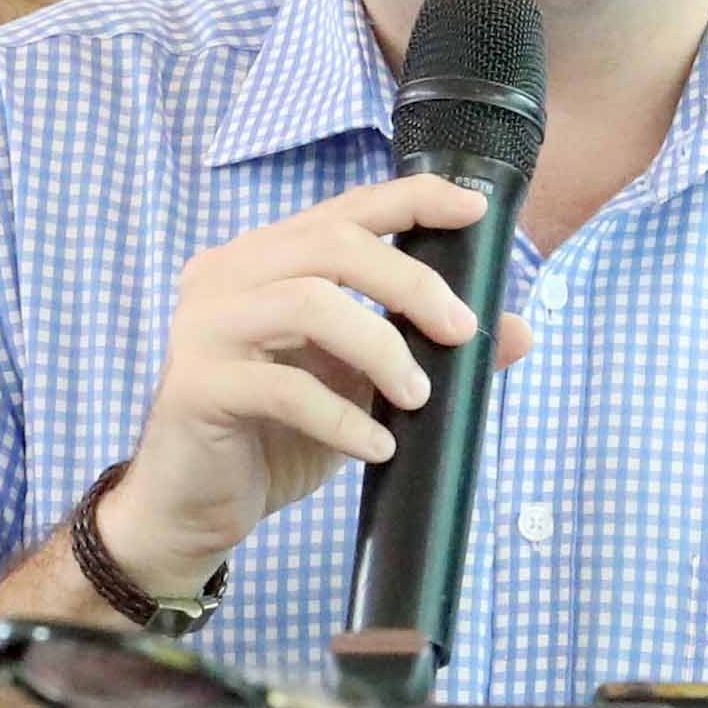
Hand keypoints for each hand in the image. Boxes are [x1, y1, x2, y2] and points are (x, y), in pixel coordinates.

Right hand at [98, 174, 537, 601]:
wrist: (188, 508)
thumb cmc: (272, 437)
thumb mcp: (360, 387)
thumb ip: (423, 350)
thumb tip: (519, 331)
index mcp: (261, 260)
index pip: (342, 209)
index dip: (412, 199)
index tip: (475, 211)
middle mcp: (224, 274)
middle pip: (331, 244)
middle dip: (410, 283)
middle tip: (461, 332)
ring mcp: (203, 326)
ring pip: (308, 302)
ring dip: (381, 347)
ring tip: (418, 397)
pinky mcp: (196, 385)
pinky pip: (284, 388)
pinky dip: (344, 417)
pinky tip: (377, 447)